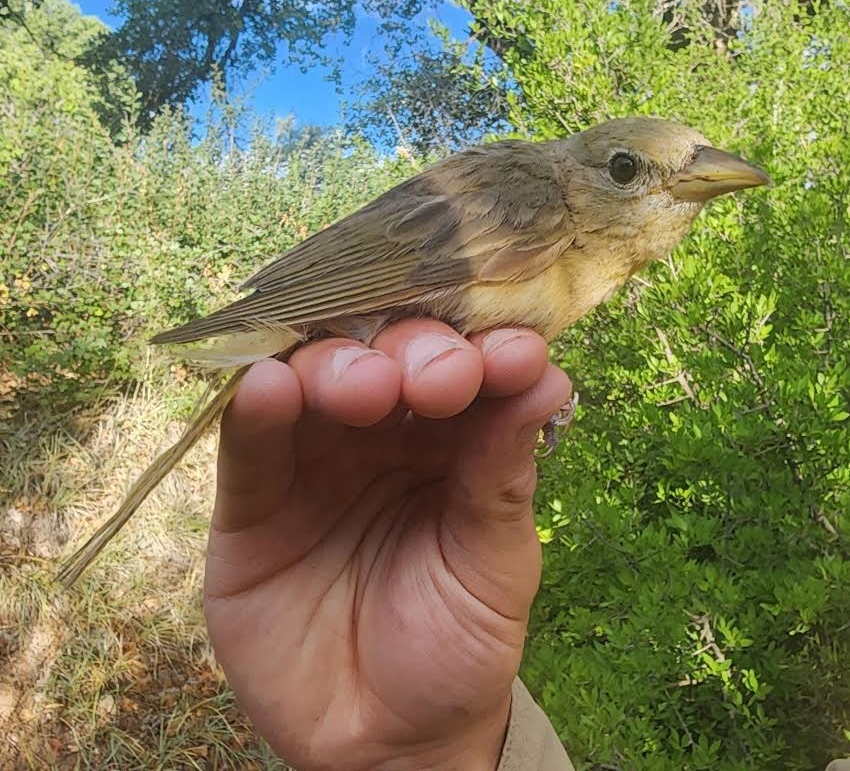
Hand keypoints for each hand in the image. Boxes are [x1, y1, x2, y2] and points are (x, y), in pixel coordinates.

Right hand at [204, 319, 571, 770]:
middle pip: (389, 358)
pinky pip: (250, 442)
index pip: (468, 368)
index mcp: (452, 437)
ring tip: (365, 386)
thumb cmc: (458, 643)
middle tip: (440, 377)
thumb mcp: (495, 565)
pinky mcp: (253, 498)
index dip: (488, 350)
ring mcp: (314, 457)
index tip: (514, 354)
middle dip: (414, 353)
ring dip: (338, 366)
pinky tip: (270, 386)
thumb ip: (503, 475)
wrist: (384, 739)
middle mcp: (382, 431)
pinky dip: (256, 408)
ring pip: (316, 380)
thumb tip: (548, 380)